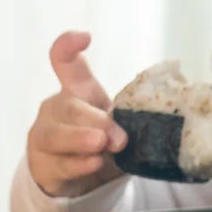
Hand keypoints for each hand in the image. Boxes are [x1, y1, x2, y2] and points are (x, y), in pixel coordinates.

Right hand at [26, 31, 126, 197]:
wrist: (82, 174)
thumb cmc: (103, 136)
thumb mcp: (119, 119)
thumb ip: (137, 112)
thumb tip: (168, 110)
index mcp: (78, 92)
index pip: (66, 64)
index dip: (68, 48)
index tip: (84, 37)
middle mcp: (57, 110)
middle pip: (67, 107)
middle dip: (93, 120)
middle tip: (117, 134)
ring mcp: (46, 137)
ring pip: (55, 135)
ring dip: (80, 140)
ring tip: (101, 145)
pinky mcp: (44, 165)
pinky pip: (59, 164)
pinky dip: (78, 164)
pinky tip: (93, 163)